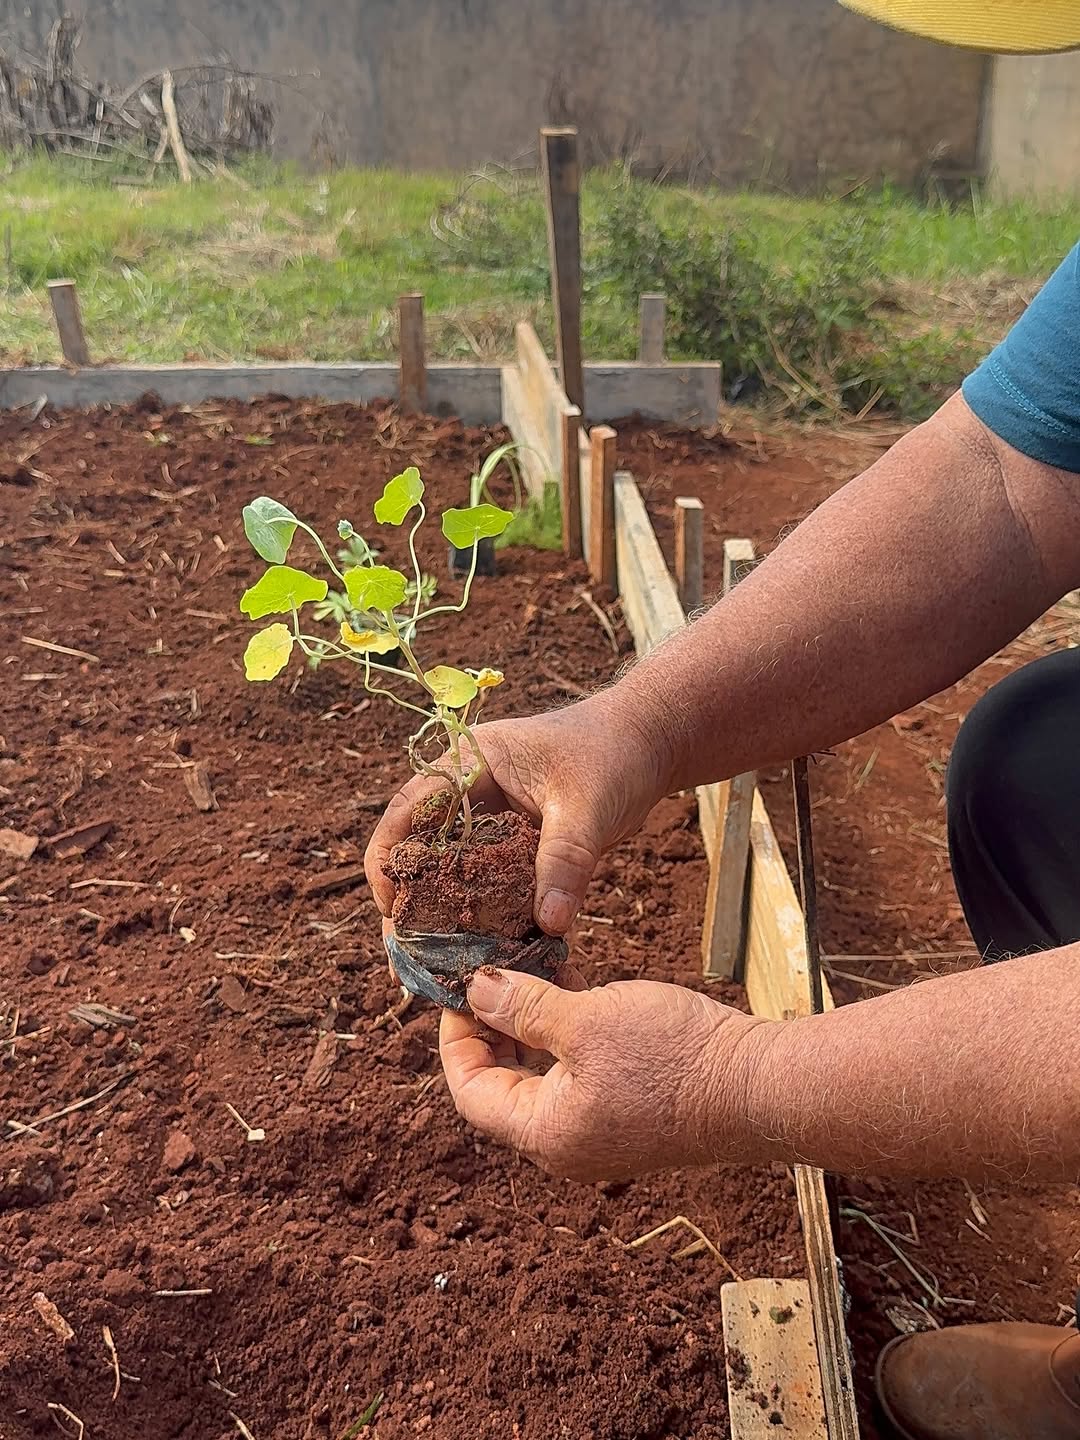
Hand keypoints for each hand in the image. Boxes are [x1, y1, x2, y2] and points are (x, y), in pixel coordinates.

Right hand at [364, 693, 668, 935]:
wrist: (654, 741)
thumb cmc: (615, 753)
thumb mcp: (587, 807)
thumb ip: (564, 862)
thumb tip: (548, 925)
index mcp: (469, 763)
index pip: (409, 810)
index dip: (390, 859)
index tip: (390, 908)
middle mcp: (471, 791)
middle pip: (422, 849)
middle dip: (412, 901)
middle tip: (408, 955)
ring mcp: (493, 819)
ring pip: (455, 872)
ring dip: (448, 915)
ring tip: (438, 966)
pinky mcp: (517, 845)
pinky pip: (492, 884)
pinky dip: (488, 915)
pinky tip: (488, 955)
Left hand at [439, 967, 774, 1181]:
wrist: (761, 1084)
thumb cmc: (675, 1056)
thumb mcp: (588, 1019)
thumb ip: (525, 1006)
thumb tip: (476, 990)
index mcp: (546, 1133)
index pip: (472, 1091)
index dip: (457, 1038)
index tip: (459, 988)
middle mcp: (567, 1145)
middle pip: (505, 1086)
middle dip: (494, 1026)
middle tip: (492, 972)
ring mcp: (602, 1134)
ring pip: (544, 1077)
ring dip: (533, 1025)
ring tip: (533, 969)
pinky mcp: (632, 1115)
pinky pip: (579, 1077)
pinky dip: (567, 1037)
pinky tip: (576, 989)